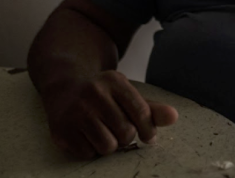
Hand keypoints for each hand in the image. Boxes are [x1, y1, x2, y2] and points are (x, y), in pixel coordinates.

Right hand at [41, 70, 177, 158]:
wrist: (64, 89)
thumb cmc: (104, 96)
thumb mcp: (126, 95)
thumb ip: (151, 108)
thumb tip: (173, 117)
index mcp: (114, 81)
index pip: (141, 111)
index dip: (148, 129)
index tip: (148, 136)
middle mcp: (94, 93)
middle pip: (126, 132)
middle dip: (127, 137)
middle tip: (120, 131)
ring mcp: (75, 111)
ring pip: (108, 146)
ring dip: (110, 146)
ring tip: (104, 133)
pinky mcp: (61, 129)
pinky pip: (88, 153)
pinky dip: (91, 150)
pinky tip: (87, 136)